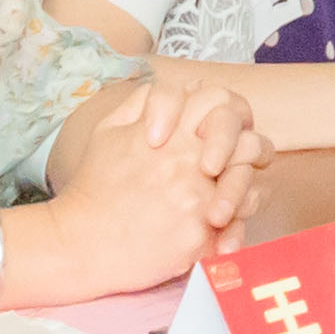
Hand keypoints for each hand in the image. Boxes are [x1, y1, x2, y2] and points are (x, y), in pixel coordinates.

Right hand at [47, 76, 260, 286]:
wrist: (80, 243)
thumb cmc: (94, 188)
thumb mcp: (109, 130)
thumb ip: (144, 103)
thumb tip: (180, 91)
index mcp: (170, 132)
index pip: (220, 101)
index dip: (230, 113)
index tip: (220, 132)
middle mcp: (189, 160)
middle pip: (248, 142)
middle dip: (254, 151)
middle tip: (246, 166)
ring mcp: (198, 198)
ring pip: (250, 187)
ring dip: (245, 191)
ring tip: (228, 202)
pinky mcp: (200, 236)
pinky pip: (237, 227)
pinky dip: (234, 230)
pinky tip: (222, 234)